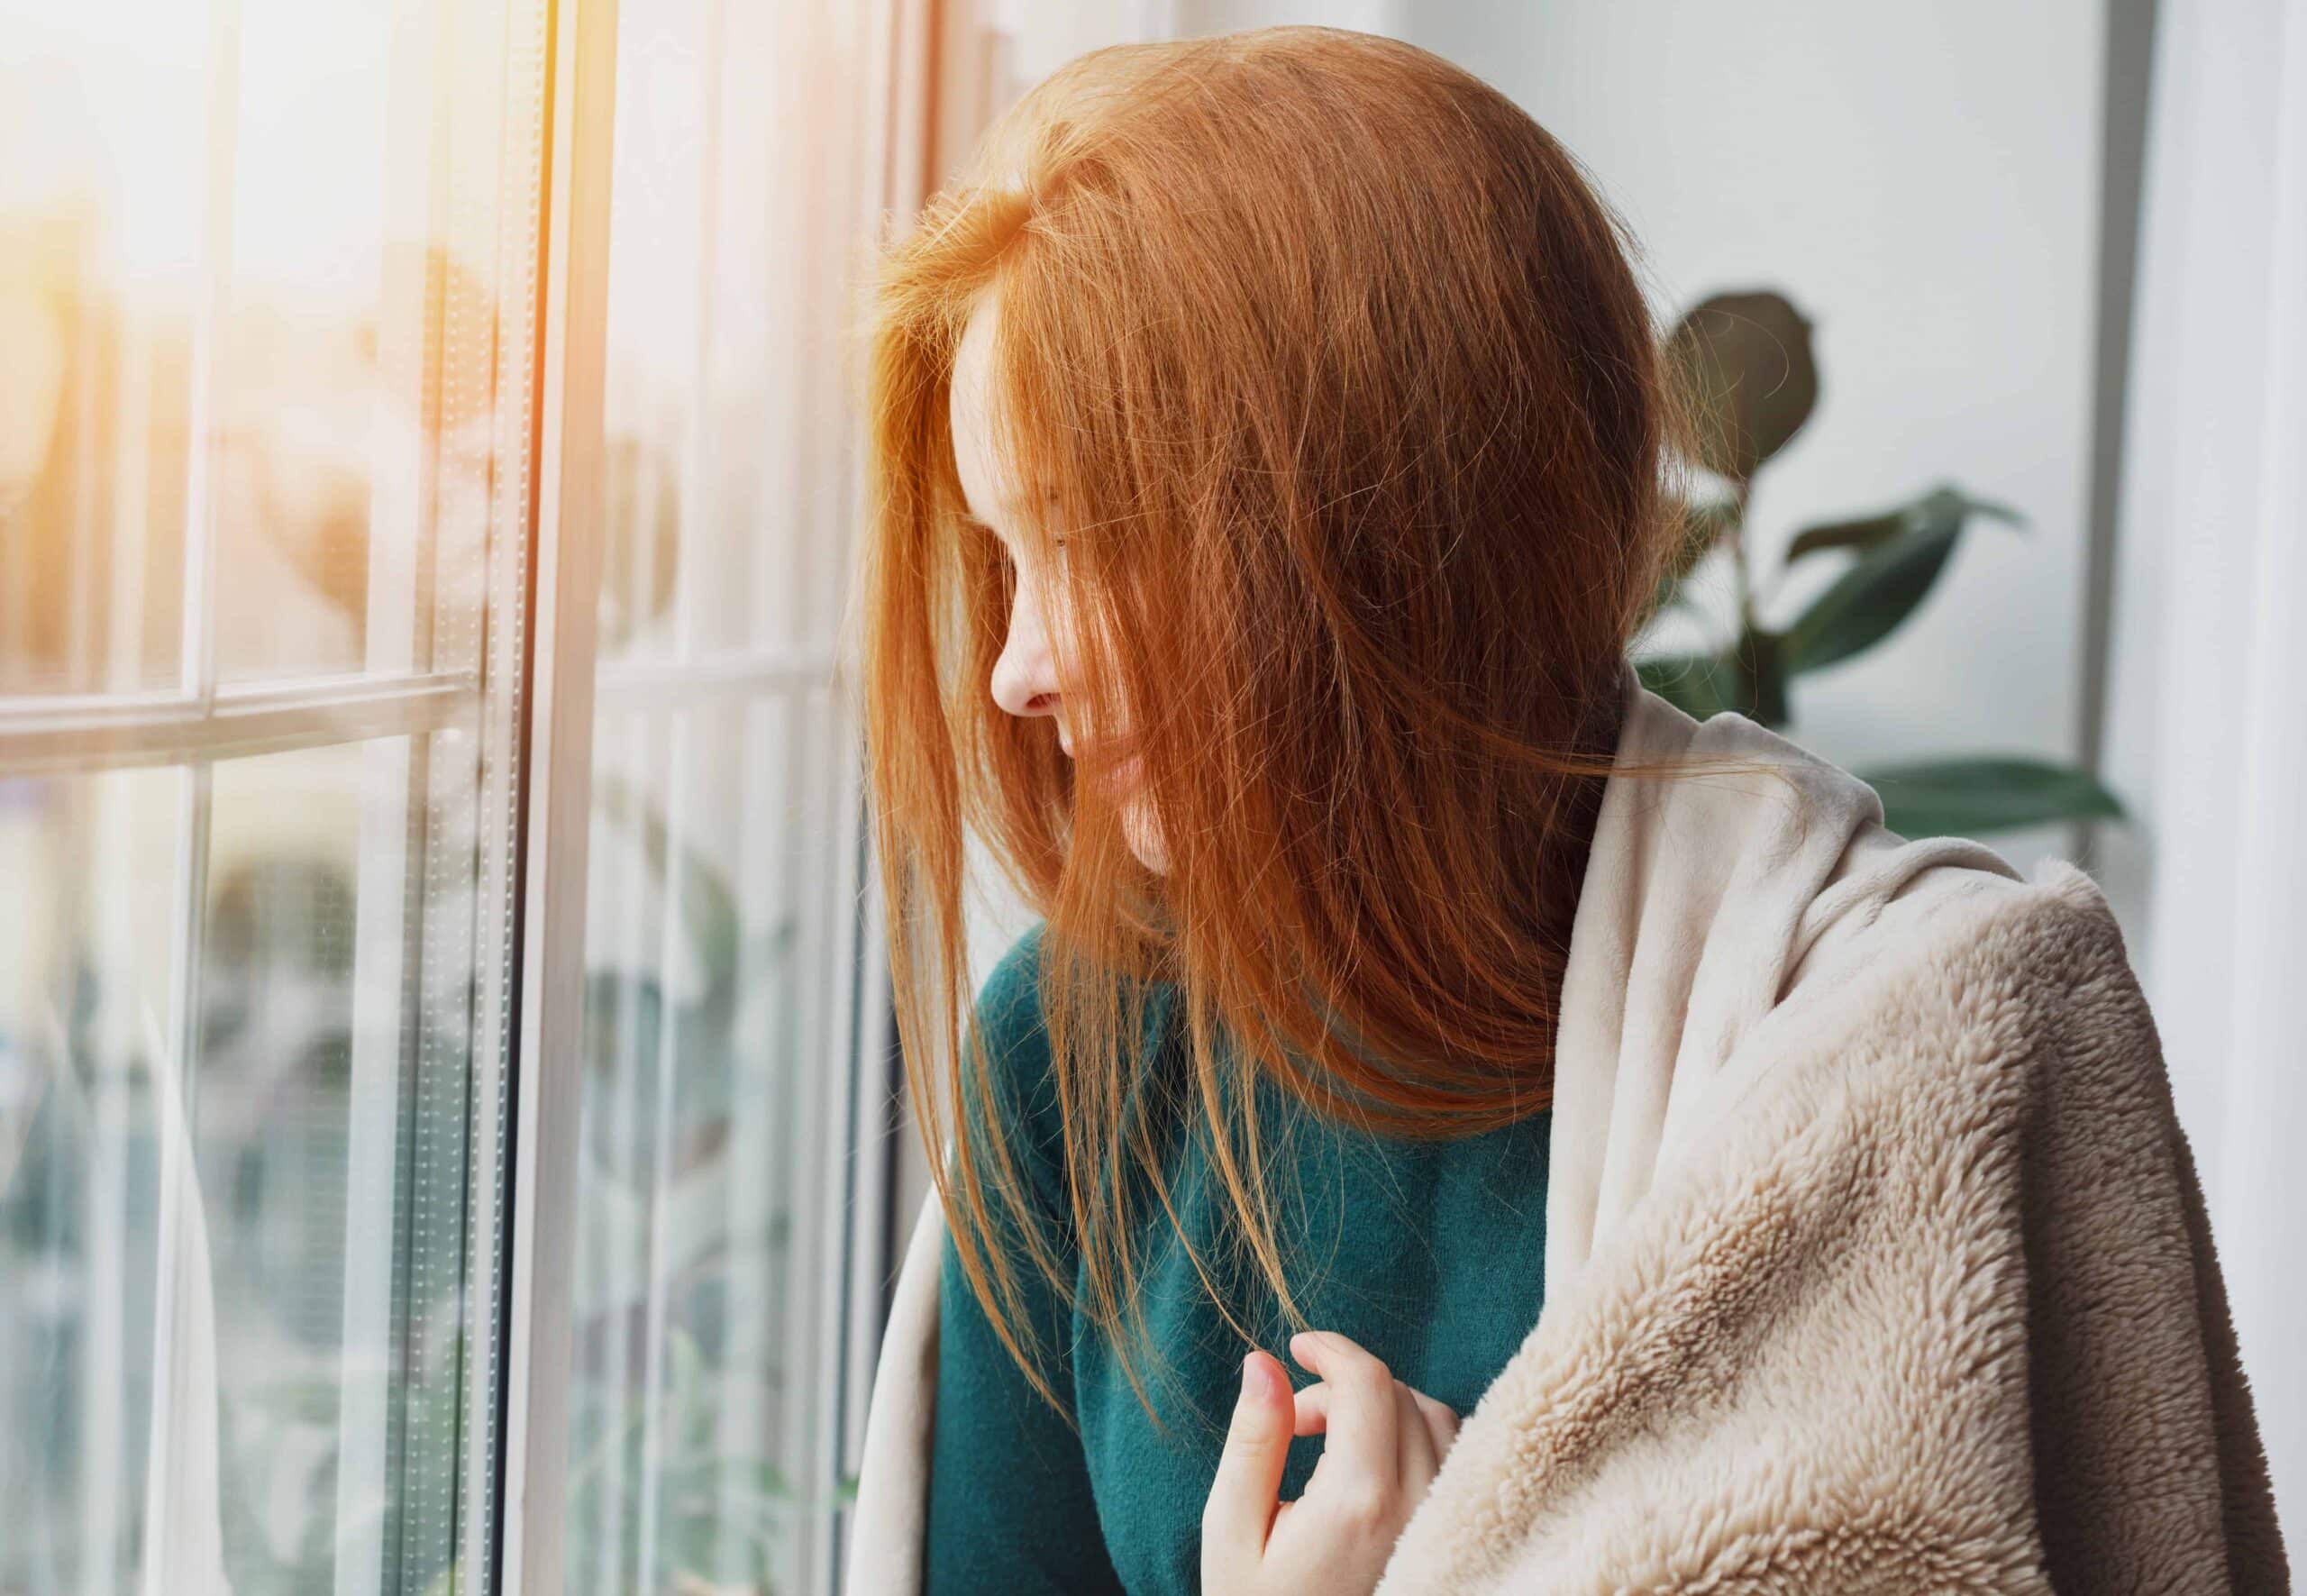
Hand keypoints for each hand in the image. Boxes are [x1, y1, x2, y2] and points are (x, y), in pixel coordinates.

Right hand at [1200, 1329, 1460, 1595]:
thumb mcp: (1233, 1531)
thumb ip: (1253, 1441)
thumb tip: (1263, 1363)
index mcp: (1357, 1501)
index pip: (1369, 1383)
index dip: (1331, 1350)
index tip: (1297, 1346)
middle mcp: (1416, 1508)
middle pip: (1400, 1395)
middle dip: (1342, 1387)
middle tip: (1291, 1423)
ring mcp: (1444, 1528)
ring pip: (1437, 1420)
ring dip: (1384, 1408)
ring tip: (1329, 1443)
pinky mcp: (1457, 1543)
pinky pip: (1456, 1458)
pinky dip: (1417, 1437)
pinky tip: (1372, 1465)